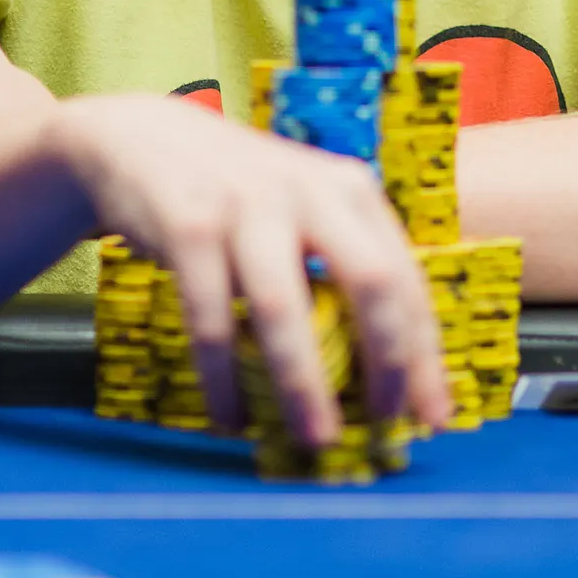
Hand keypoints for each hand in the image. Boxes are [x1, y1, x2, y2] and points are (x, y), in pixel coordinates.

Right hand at [57, 91, 450, 449]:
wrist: (143, 139)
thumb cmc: (240, 196)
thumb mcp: (305, 210)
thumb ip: (343, 268)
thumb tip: (388, 374)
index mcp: (351, 191)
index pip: (406, 280)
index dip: (424, 355)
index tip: (434, 417)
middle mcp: (310, 191)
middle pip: (371, 282)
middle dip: (386, 363)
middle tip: (385, 426)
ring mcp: (247, 203)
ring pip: (285, 308)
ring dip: (304, 384)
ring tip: (315, 438)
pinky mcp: (189, 224)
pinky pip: (212, 318)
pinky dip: (223, 379)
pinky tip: (230, 417)